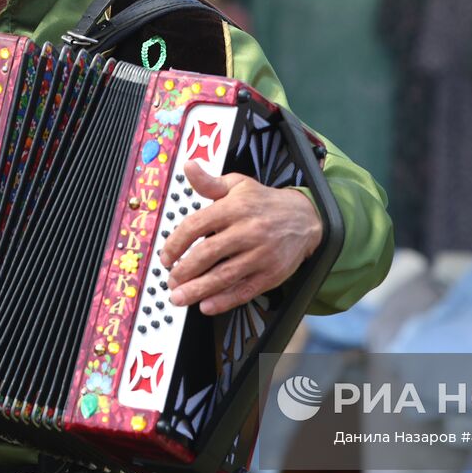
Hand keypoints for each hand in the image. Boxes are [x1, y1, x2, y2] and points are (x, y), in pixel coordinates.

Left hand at [159, 160, 322, 315]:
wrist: (305, 218)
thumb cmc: (265, 203)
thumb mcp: (238, 185)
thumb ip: (209, 182)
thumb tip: (189, 167)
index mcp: (235, 207)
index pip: (196, 225)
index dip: (175, 244)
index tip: (166, 257)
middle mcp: (247, 230)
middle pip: (207, 253)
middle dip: (183, 271)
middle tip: (171, 281)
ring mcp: (260, 254)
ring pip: (223, 276)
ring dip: (197, 290)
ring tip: (179, 298)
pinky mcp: (271, 273)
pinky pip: (244, 290)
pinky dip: (224, 301)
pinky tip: (207, 306)